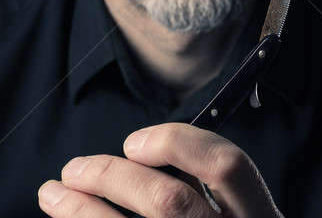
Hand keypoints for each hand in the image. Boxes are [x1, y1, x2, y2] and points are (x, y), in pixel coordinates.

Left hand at [38, 122, 283, 216]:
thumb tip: (147, 158)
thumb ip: (203, 190)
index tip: (133, 143)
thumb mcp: (235, 217)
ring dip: (83, 210)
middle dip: (111, 176)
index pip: (226, 165)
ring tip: (54, 194)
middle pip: (168, 200)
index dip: (176, 144)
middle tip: (73, 169)